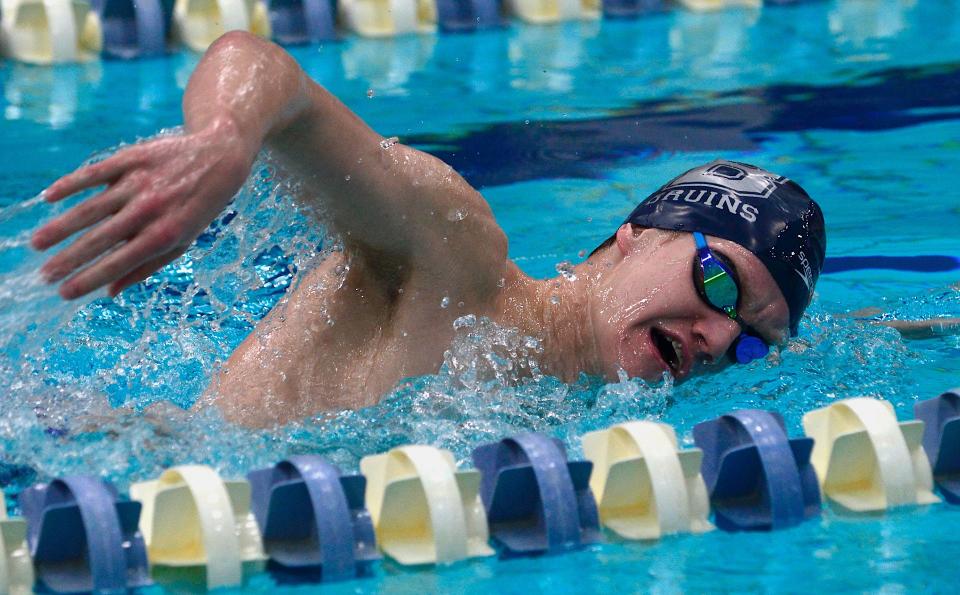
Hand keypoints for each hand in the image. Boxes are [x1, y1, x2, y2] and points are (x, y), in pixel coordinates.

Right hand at [32, 119, 255, 298]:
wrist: (219, 156)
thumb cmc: (199, 206)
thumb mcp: (184, 240)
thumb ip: (148, 266)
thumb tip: (110, 291)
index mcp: (165, 234)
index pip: (119, 263)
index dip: (89, 279)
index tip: (63, 293)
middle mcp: (150, 210)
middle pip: (99, 239)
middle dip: (68, 259)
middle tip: (42, 274)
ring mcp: (139, 182)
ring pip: (90, 208)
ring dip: (60, 227)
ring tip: (37, 243)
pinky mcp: (131, 157)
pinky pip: (94, 173)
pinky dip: (70, 185)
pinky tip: (49, 197)